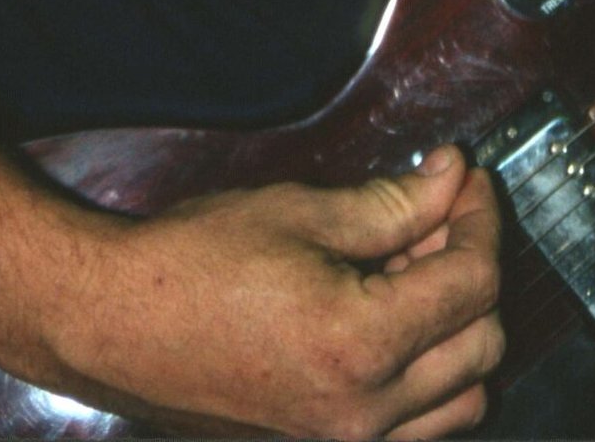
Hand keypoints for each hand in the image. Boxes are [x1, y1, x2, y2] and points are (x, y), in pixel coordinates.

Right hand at [29, 146, 502, 439]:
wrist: (113, 324)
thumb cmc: (193, 264)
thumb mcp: (304, 213)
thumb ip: (395, 203)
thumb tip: (454, 177)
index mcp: (360, 346)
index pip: (473, 283)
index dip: (481, 218)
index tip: (467, 181)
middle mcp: (360, 412)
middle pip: (482, 342)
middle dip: (473, 268)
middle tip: (439, 216)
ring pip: (463, 397)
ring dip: (459, 331)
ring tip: (415, 271)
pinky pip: (417, 427)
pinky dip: (430, 378)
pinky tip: (394, 322)